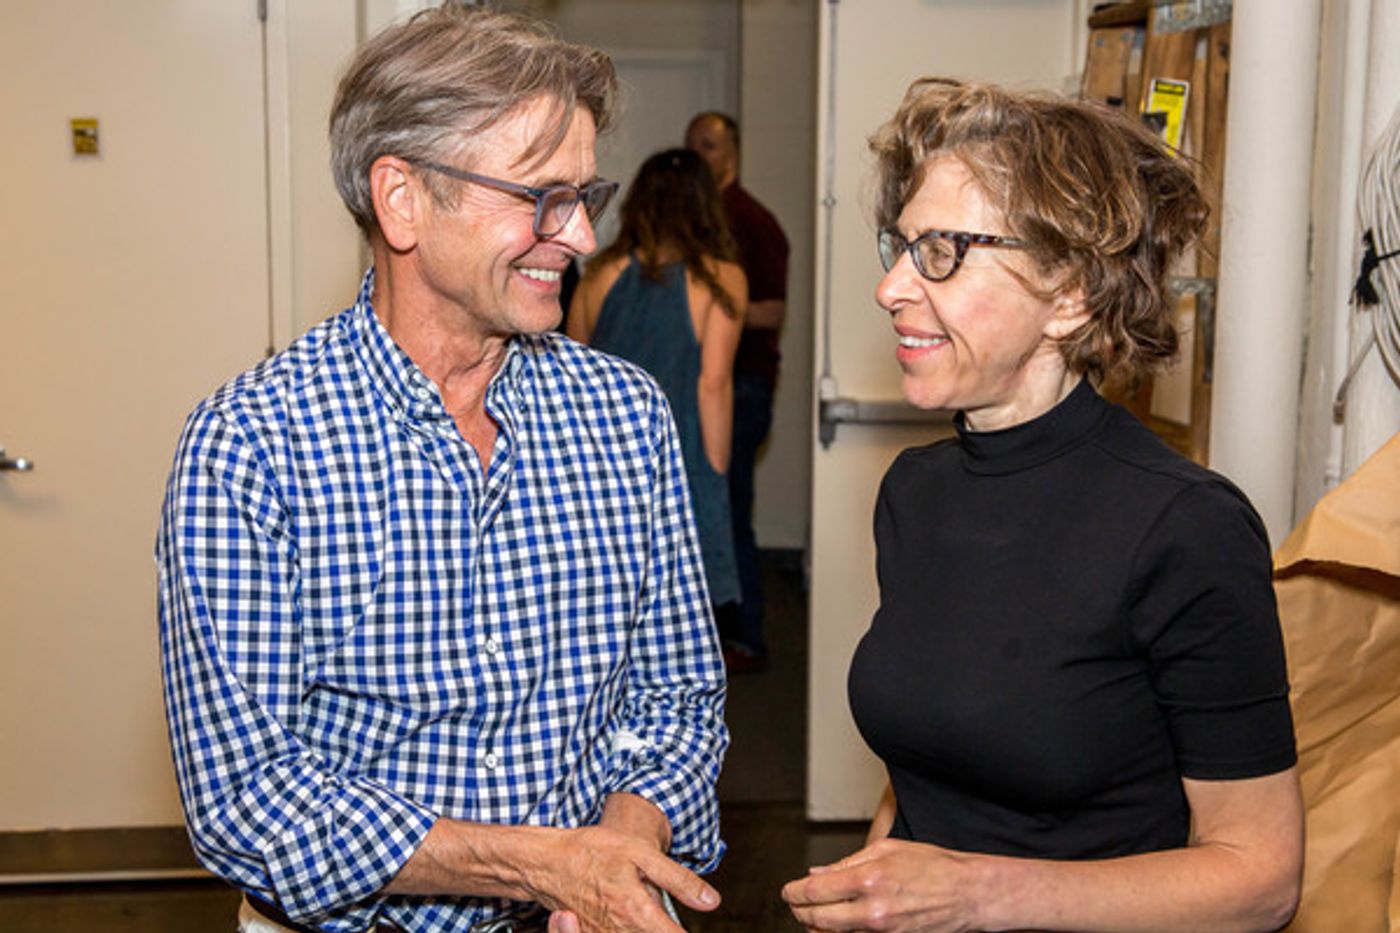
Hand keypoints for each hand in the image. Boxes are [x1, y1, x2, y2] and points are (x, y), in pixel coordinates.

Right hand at [528, 823, 717, 932]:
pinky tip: (632, 922)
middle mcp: (619, 932)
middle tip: (671, 922)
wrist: (548, 861)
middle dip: (667, 932)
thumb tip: (711, 902)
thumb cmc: (595, 851)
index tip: (692, 930)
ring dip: (650, 932)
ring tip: (652, 919)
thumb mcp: (641, 854)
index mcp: (637, 912)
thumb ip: (679, 880)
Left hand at [781, 838, 979, 932]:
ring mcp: (881, 931)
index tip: (789, 891)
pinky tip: (836, 924)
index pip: (815, 891)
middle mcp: (872, 909)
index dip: (794, 892)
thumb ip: (847, 862)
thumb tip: (818, 872)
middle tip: (796, 902)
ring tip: (814, 913)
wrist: (966, 894)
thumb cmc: (932, 867)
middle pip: (817, 918)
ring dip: (817, 925)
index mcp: (869, 878)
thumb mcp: (887, 850)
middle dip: (800, 911)